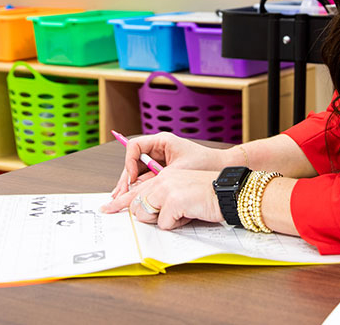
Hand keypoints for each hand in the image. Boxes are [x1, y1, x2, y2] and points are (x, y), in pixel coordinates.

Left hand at [100, 168, 222, 229]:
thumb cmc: (210, 196)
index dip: (120, 201)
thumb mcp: (182, 194)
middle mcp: (162, 180)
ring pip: (147, 215)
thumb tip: (145, 213)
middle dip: (151, 216)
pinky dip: (178, 224)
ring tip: (185, 210)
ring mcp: (166, 189)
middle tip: (172, 211)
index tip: (107, 208)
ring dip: (165, 220)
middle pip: (138, 206)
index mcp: (164, 177)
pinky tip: (191, 213)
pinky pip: (164, 224)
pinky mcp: (173, 200)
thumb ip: (163, 200)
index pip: (137, 189)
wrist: (230, 193)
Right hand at [109, 132, 235, 197]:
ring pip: (137, 172)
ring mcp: (159, 161)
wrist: (221, 168)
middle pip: (133, 162)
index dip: (129, 162)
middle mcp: (158, 149)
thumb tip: (137, 188)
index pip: (135, 146)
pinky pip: (146, 180)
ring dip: (129, 186)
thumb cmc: (205, 163)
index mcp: (161, 141)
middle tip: (118, 194)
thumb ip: (157, 178)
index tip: (132, 178)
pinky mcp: (162, 172)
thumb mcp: (179, 170)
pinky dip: (139, 190)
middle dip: (125, 179)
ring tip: (119, 199)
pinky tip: (131, 199)